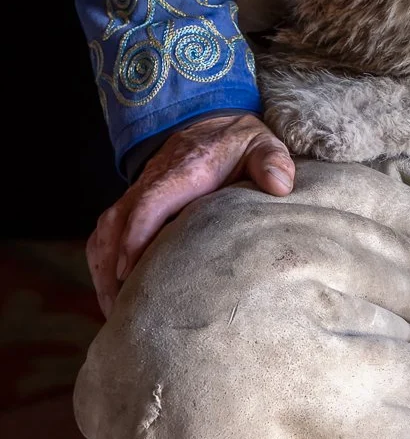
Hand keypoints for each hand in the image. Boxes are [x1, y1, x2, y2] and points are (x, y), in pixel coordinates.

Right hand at [86, 112, 293, 317]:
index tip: (131, 273)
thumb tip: (279, 185)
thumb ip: (272, 161)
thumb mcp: (262, 144)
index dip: (136, 237)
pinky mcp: (130, 206)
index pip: (149, 203)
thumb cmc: (238, 144)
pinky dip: (102, 266)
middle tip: (124, 311)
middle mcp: (151, 182)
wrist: (211, 125)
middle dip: (115, 269)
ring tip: (116, 313)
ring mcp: (136, 195)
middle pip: (117, 225)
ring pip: (105, 234)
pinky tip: (111, 297)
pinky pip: (103, 236)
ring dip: (104, 272)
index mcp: (183, 172)